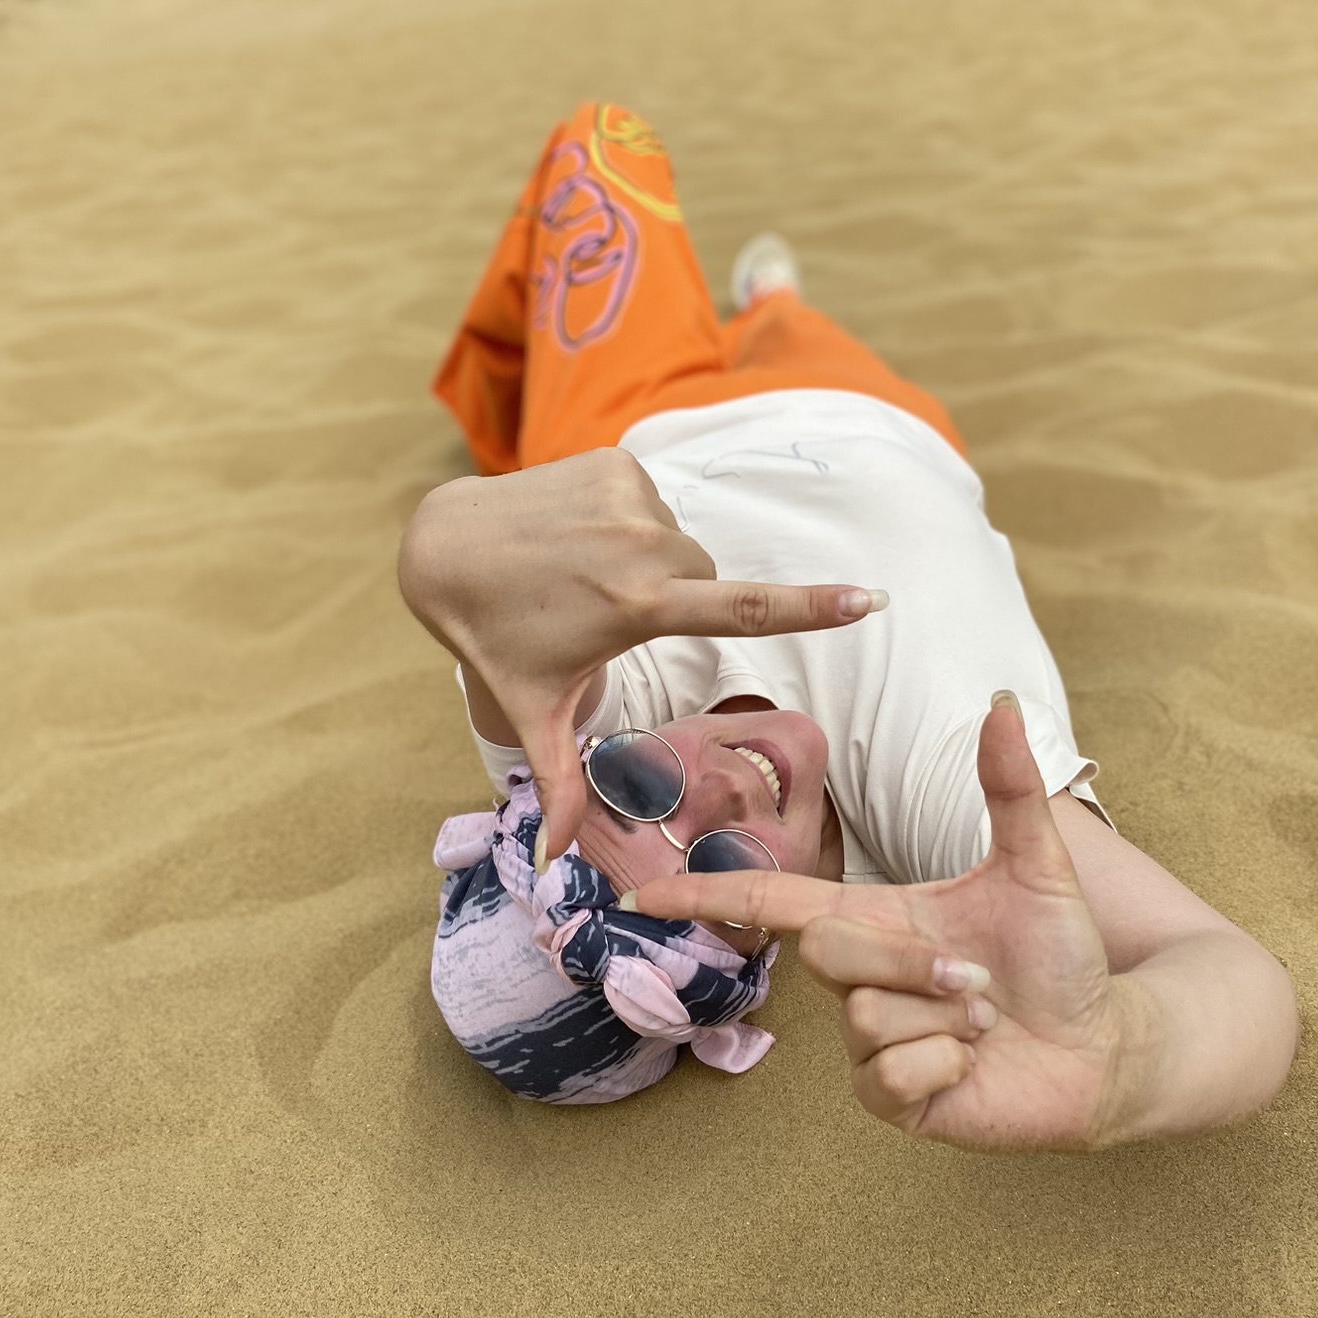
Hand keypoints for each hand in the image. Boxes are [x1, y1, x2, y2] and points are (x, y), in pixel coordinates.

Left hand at [398, 449, 883, 858]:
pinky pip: (652, 502)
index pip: (743, 609)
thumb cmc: (496, 636)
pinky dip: (630, 521)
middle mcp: (643, 544)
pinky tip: (580, 537)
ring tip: (586, 574)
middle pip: (705, 579)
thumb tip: (561, 856)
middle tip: (608, 618)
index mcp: (638, 605)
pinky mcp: (616, 461)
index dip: (812, 607)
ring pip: (679, 541)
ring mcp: (630, 494)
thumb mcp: (533, 712)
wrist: (447, 545)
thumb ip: (559, 782)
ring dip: (652, 561)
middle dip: (677, 601)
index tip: (869, 599)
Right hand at [631, 696, 1150, 1151]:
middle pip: (827, 952)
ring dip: (944, 1017)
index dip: (704, 892)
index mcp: (875, 916)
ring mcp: (871, 1041)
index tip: (640, 893)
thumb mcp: (1037, 865)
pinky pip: (886, 1076)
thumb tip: (1001, 704)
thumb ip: (1009, 788)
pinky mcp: (893, 1100)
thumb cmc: (1063, 957)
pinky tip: (973, 1066)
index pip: (771, 898)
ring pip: (866, 1018)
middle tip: (979, 980)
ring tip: (985, 1021)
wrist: (1109, 1044)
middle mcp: (861, 978)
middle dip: (911, 962)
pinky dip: (944, 1066)